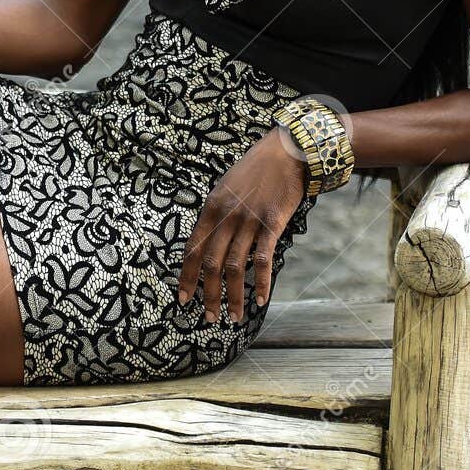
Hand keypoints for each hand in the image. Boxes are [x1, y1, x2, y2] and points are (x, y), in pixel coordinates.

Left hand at [176, 126, 308, 322]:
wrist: (285, 151)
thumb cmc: (255, 170)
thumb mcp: (225, 188)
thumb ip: (216, 214)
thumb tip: (207, 240)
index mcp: (210, 209)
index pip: (193, 249)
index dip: (187, 276)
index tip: (183, 298)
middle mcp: (226, 216)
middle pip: (210, 263)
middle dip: (207, 295)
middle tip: (208, 318)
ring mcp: (248, 221)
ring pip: (234, 267)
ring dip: (233, 297)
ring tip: (234, 318)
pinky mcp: (272, 224)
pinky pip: (263, 259)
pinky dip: (260, 283)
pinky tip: (260, 300)